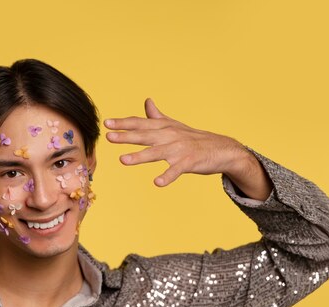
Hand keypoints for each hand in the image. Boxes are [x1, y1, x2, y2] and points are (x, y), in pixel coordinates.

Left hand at [104, 98, 271, 199]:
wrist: (222, 149)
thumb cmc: (193, 138)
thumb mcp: (174, 125)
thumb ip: (157, 116)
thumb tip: (147, 101)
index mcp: (164, 127)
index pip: (140, 123)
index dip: (123, 123)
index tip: (106, 123)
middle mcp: (169, 136)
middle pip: (144, 135)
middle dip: (126, 136)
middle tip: (108, 136)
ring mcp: (179, 149)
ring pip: (156, 153)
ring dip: (139, 156)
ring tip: (122, 160)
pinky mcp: (188, 162)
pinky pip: (176, 170)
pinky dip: (167, 176)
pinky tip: (157, 182)